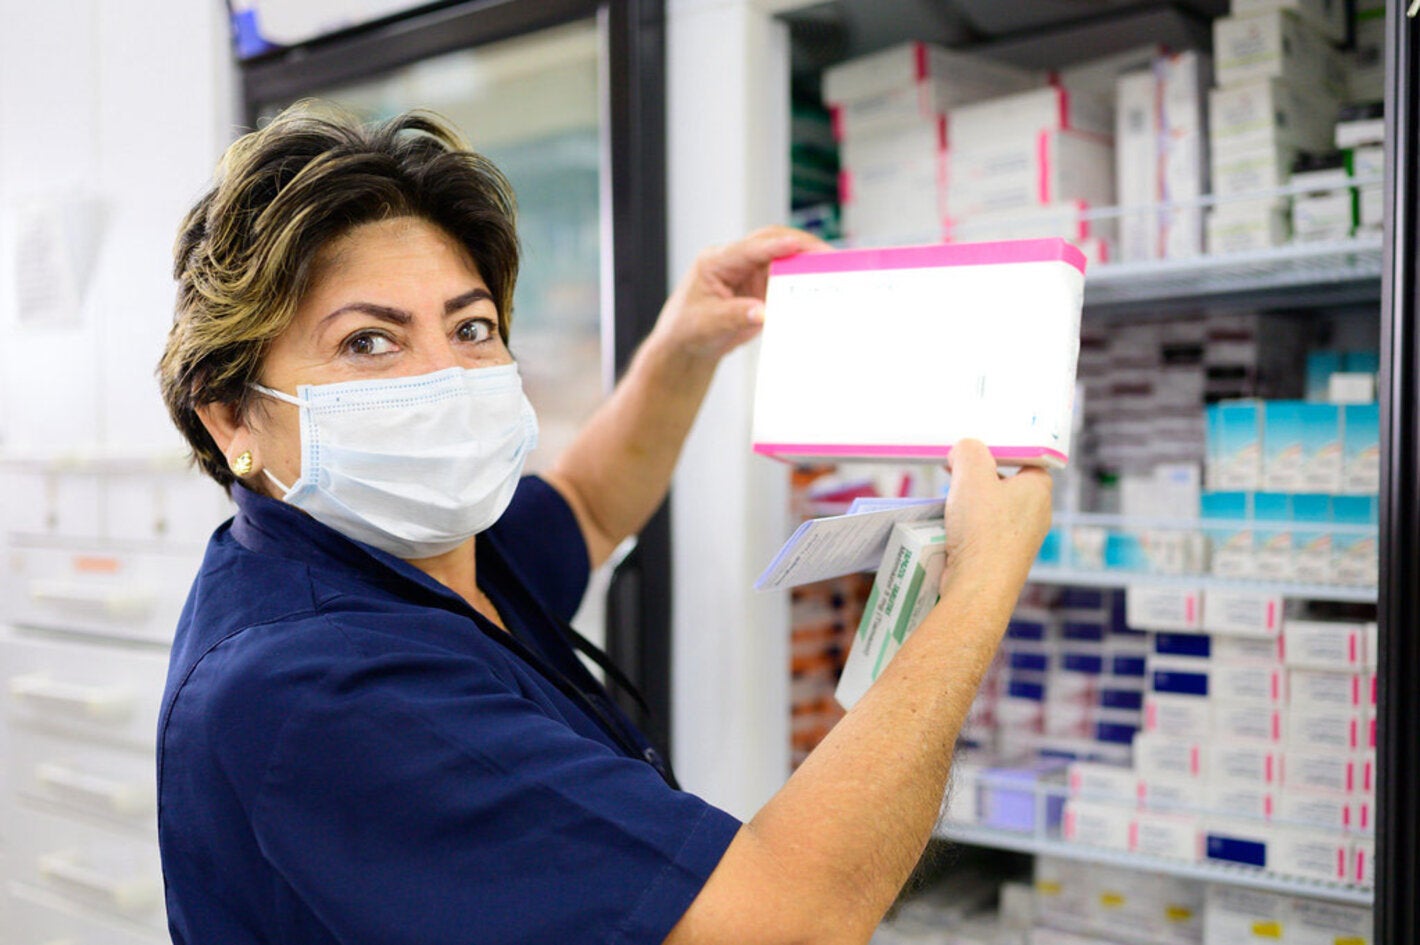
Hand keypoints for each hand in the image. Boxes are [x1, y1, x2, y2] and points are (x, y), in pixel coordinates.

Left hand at [651, 226, 830, 363]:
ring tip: (833, 268)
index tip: (799, 246)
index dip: (776, 246)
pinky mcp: (761, 286)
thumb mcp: (708, 324)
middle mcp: (734, 260)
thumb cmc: (688, 330)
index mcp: (715, 261)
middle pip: (771, 242)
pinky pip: (786, 277)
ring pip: (783, 257)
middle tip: (828, 256)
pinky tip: (821, 286)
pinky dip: (803, 280)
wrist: (687, 345)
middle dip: (800, 246)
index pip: (749, 249)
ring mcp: (749, 271)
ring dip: (806, 261)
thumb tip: (764, 313)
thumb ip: (736, 316)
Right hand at [939, 439, 1052, 595]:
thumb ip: (968, 451)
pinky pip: (987, 533)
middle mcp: (1037, 513)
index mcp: (1039, 489)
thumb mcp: (971, 475)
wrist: (979, 587)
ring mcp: (1022, 539)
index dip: (997, 449)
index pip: (1024, 457)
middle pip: (1005, 482)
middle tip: (955, 473)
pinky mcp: (1005, 558)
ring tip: (950, 502)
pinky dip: (969, 527)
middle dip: (978, 477)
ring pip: (994, 509)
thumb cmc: (982, 530)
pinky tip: (952, 529)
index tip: (973, 450)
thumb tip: (963, 451)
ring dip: (971, 503)